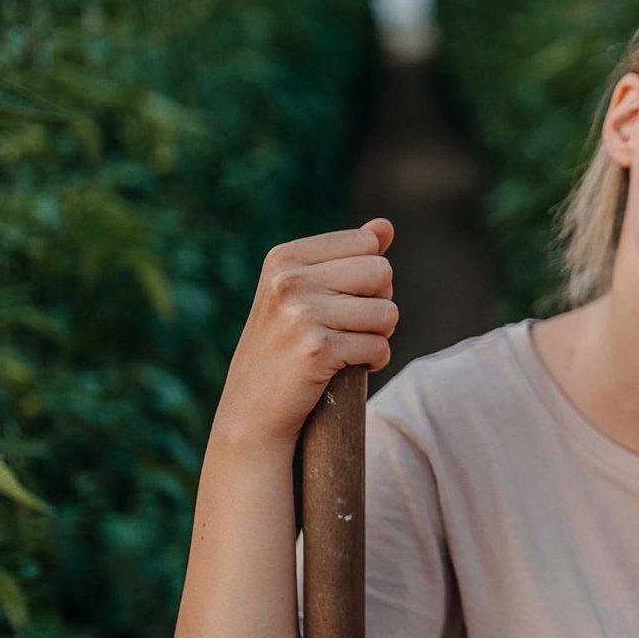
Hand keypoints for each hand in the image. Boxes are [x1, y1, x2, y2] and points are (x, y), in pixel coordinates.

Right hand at [213, 220, 396, 450]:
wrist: (251, 412)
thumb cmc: (284, 349)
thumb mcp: (305, 293)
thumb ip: (347, 256)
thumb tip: (385, 225)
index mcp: (284, 257)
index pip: (367, 244)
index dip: (368, 277)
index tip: (341, 300)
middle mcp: (289, 280)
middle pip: (382, 273)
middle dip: (377, 304)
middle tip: (348, 327)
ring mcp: (300, 314)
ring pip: (388, 312)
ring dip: (378, 336)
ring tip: (346, 348)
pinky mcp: (316, 349)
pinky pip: (380, 347)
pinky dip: (375, 361)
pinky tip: (347, 368)